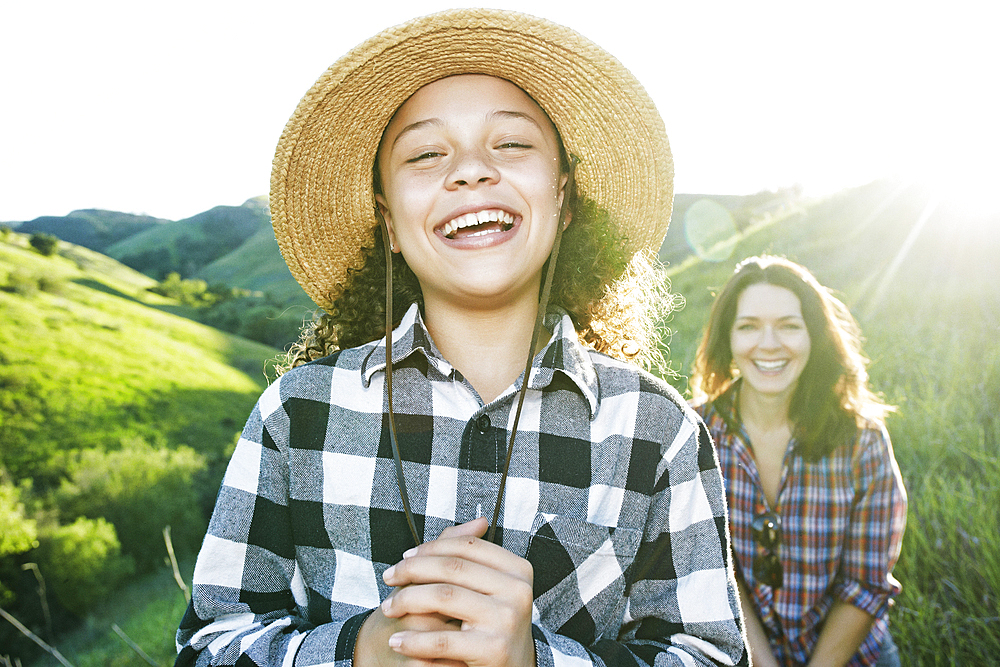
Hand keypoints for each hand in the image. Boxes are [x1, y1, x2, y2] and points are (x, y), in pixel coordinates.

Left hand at [380, 517, 536, 666]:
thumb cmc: (493, 626)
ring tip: (389, 608)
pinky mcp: (493, 650)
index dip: (430, 547)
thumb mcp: (489, 588)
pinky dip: (413, 640)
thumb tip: (478, 521)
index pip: (467, 546)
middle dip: (412, 570)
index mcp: (518, 570)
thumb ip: (474, 556)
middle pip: (452, 567)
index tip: (404, 557)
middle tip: (389, 578)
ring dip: (407, 600)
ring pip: (443, 596)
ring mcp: (506, 620)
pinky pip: (441, 640)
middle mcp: (517, 591)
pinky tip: (398, 640)